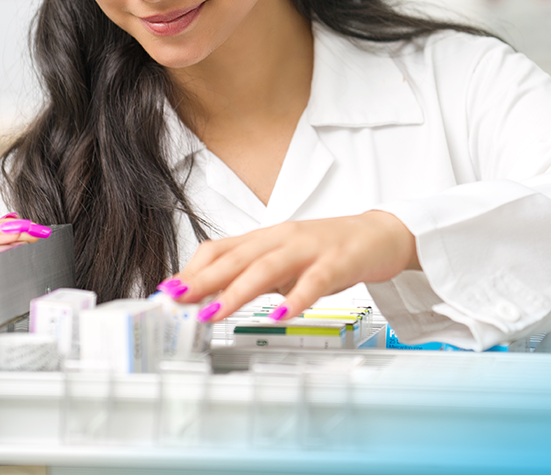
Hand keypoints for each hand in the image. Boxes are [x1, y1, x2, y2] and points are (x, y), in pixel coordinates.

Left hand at [161, 211, 419, 322]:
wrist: (382, 233)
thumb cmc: (329, 249)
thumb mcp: (285, 261)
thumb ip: (253, 276)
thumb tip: (213, 297)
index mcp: (267, 238)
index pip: (221, 249)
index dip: (193, 269)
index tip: (168, 291)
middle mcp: (283, 239)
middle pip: (237, 258)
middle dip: (203, 280)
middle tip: (176, 300)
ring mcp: (310, 249)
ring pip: (268, 267)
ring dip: (238, 290)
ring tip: (215, 312)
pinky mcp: (338, 261)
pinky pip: (315, 282)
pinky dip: (296, 299)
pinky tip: (281, 316)